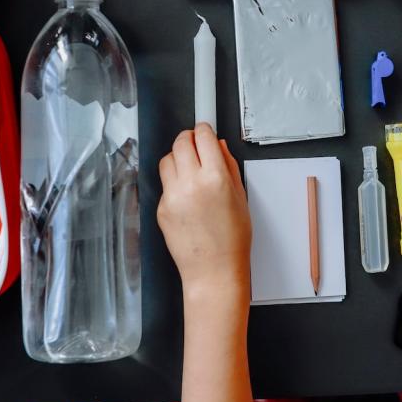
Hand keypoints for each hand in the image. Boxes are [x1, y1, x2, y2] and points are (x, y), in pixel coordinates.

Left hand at [157, 123, 251, 302]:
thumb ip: (229, 167)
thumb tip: (219, 147)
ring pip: (167, 159)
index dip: (204, 130)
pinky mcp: (161, 208)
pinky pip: (164, 183)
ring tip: (189, 169)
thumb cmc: (232, 240)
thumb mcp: (240, 198)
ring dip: (177, 157)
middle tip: (194, 145)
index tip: (204, 130)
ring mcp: (173, 196)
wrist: (213, 271)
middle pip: (180, 143)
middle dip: (188, 139)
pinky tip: (186, 195)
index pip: (203, 137)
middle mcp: (191, 183)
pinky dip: (173, 182)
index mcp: (216, 178)